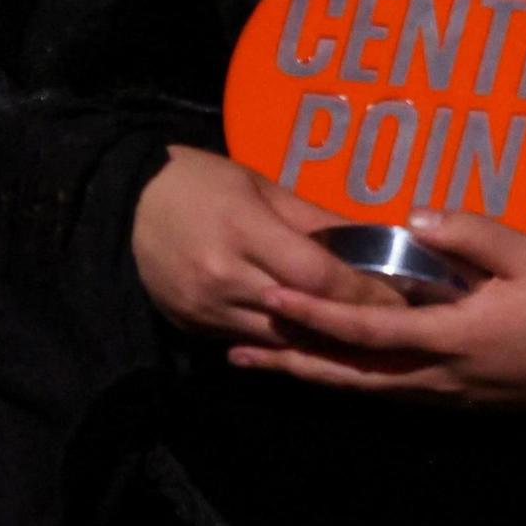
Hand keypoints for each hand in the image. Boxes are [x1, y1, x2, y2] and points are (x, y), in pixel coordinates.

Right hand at [132, 144, 401, 341]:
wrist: (124, 206)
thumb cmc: (202, 183)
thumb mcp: (263, 187)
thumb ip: (318, 219)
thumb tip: (378, 239)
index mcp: (244, 233)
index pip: (318, 276)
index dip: (363, 290)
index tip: (401, 295)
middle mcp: (222, 278)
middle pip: (302, 314)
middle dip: (352, 320)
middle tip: (395, 320)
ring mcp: (203, 308)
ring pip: (278, 337)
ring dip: (322, 339)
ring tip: (364, 334)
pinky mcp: (190, 326)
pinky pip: (249, 341)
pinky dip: (284, 341)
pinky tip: (315, 338)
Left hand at [239, 211, 525, 403]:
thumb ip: (474, 234)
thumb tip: (417, 218)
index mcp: (448, 337)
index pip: (364, 328)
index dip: (314, 312)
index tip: (270, 296)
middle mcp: (431, 376)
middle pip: (344, 374)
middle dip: (288, 360)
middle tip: (235, 351)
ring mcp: (439, 396)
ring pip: (358, 390)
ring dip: (307, 376)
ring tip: (262, 365)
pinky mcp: (449, 405)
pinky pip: (381, 395)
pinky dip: (342, 384)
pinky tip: (324, 373)